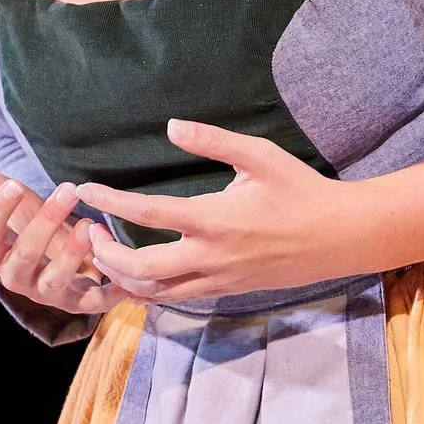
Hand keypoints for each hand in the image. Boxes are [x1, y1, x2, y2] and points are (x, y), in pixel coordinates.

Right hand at [0, 142, 125, 318]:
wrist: (51, 251)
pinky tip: (122, 270)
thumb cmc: (18, 217)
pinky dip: (110, 290)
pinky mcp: (79, 301)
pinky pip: (94, 302)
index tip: (13, 185)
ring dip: (73, 255)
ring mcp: (48, 291)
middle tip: (67, 188)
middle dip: (43, 225)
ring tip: (90, 226)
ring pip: (56, 282)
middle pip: (23, 257)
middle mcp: (17, 277)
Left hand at [74, 120, 382, 302]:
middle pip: (141, 269)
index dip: (109, 202)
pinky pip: (179, 298)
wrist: (340, 236)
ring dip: (124, 277)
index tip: (83, 191)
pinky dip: (151, 290)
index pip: (146, 213)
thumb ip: (213, 140)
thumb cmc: (300, 190)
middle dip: (106, 255)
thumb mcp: (259, 155)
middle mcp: (211, 256)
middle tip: (88, 234)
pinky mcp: (228, 290)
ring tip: (105, 254)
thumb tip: (173, 125)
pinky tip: (139, 272)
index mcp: (213, 219)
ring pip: (157, 293)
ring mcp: (219, 279)